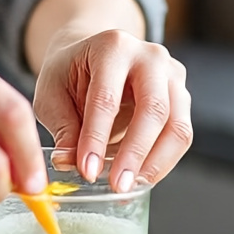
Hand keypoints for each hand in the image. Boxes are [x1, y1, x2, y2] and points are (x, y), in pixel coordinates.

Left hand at [33, 29, 190, 191]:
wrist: (91, 55)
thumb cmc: (70, 73)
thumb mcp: (52, 94)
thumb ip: (63, 127)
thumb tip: (68, 162)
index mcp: (111, 47)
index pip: (106, 98)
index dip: (96, 138)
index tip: (87, 170)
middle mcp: (149, 56)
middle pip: (153, 109)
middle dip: (134, 153)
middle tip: (116, 185)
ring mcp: (172, 75)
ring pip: (176, 126)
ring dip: (154, 163)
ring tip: (129, 186)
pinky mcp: (181, 96)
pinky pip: (180, 135)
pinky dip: (161, 161)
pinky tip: (140, 177)